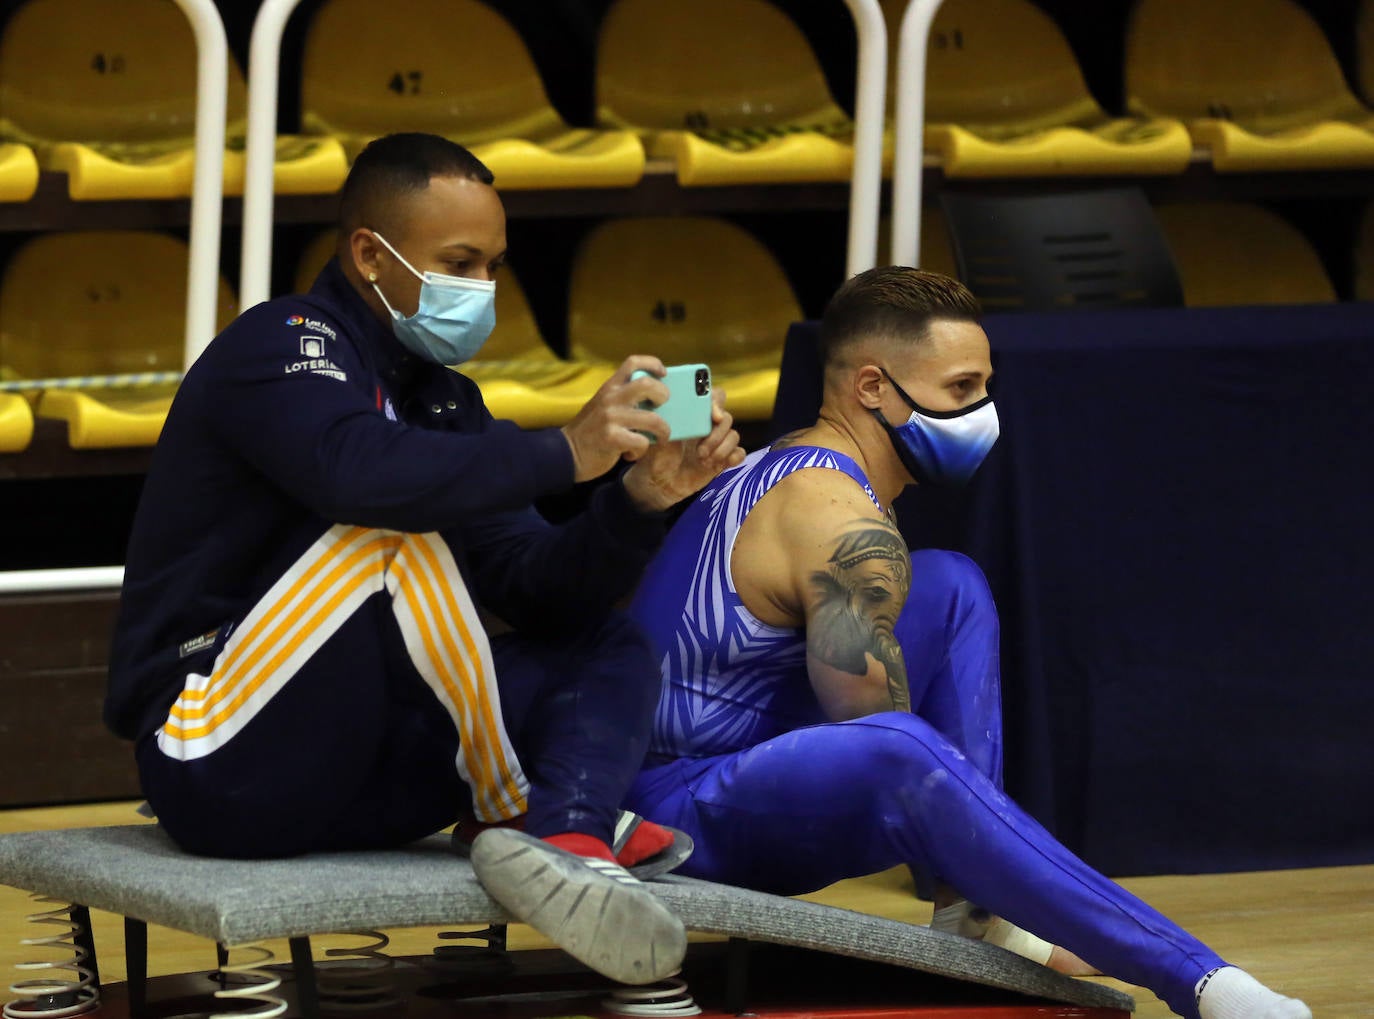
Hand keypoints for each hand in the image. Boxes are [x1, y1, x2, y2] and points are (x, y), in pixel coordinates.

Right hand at [560, 356, 671, 481]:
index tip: (664, 374)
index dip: (653, 364)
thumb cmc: (592, 431)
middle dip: (663, 396)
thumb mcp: (604, 406)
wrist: (566, 453)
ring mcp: (610, 417)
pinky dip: (641, 450)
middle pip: (647, 385)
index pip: (633, 362)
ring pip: (653, 419)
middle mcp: (610, 398)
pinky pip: (642, 442)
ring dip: (663, 431)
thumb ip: (624, 400)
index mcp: (609, 387)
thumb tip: (658, 404)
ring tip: (659, 438)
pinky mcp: (611, 438)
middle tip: (662, 408)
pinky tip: (631, 453)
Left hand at [622, 385, 745, 512]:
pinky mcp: (723, 459)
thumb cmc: (657, 456)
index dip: (717, 403)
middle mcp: (707, 426)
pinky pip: (739, 453)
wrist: (660, 484)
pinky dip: (733, 457)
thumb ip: (671, 420)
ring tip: (704, 461)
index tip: (714, 416)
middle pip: (727, 418)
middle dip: (716, 435)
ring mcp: (717, 442)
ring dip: (721, 449)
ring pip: (734, 435)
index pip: (714, 397)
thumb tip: (681, 408)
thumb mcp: (659, 435)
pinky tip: (718, 464)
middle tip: (699, 451)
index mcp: (693, 415)